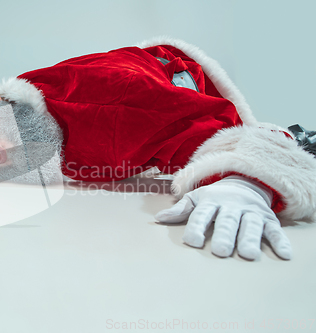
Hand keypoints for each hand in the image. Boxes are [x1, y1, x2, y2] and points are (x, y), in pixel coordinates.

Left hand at [155, 176, 291, 259]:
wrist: (245, 181)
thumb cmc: (215, 197)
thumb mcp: (196, 198)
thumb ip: (180, 209)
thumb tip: (158, 218)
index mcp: (211, 202)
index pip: (201, 214)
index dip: (196, 227)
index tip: (191, 241)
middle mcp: (232, 206)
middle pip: (227, 222)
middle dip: (224, 235)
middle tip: (220, 251)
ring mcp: (251, 212)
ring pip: (250, 225)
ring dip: (249, 239)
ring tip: (247, 254)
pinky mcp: (268, 219)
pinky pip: (275, 230)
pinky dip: (280, 241)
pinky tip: (283, 254)